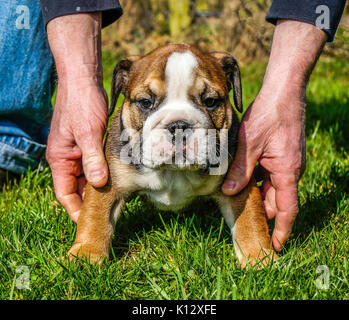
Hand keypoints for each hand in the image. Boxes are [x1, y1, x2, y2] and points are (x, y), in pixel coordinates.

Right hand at [46, 80, 107, 221]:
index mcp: (60, 159)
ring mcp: (79, 151)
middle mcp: (68, 158)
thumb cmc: (82, 104)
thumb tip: (98, 184)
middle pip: (77, 188)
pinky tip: (117, 179)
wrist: (83, 80)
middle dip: (89, 201)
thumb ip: (92, 159)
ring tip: (114, 201)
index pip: (65, 193)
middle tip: (107, 214)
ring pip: (88, 177)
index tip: (89, 222)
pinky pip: (96, 164)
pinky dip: (104, 173)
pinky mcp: (90, 144)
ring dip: (99, 187)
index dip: (75, 209)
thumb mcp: (87, 133)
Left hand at [222, 86, 305, 250]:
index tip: (277, 246)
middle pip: (278, 200)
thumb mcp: (249, 144)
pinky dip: (259, 180)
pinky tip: (243, 179)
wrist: (283, 91)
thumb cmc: (269, 115)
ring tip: (240, 201)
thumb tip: (228, 191)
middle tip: (247, 223)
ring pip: (273, 187)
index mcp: (287, 171)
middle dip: (265, 212)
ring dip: (259, 195)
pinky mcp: (281, 154)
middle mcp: (290, 169)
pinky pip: (271, 174)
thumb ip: (240, 170)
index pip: (287, 208)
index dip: (282, 229)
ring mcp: (286, 161)